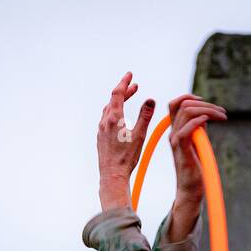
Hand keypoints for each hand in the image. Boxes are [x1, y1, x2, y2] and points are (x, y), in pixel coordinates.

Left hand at [97, 71, 154, 209]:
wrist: (112, 175)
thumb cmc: (127, 158)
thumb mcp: (140, 135)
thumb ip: (145, 116)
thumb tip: (150, 100)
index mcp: (114, 118)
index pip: (118, 93)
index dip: (124, 82)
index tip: (130, 75)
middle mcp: (105, 122)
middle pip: (113, 100)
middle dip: (124, 92)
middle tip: (135, 86)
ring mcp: (101, 130)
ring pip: (108, 110)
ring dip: (118, 102)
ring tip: (128, 99)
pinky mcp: (100, 138)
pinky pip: (106, 120)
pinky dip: (114, 112)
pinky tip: (120, 118)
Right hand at [167, 94, 226, 214]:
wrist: (191, 189)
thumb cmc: (196, 168)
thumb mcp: (198, 142)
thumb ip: (199, 128)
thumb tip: (205, 114)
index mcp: (176, 130)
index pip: (176, 104)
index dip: (190, 97)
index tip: (207, 104)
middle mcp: (173, 133)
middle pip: (183, 104)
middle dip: (205, 103)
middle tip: (222, 113)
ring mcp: (176, 141)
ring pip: (185, 112)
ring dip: (207, 110)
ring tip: (222, 117)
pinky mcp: (181, 151)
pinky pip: (185, 131)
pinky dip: (198, 122)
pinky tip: (209, 122)